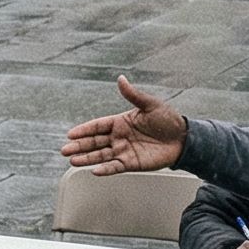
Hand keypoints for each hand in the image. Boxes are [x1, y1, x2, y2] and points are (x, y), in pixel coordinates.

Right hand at [61, 75, 189, 175]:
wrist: (183, 138)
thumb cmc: (168, 120)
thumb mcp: (150, 104)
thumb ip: (133, 95)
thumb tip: (121, 78)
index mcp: (120, 122)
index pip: (97, 126)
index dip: (84, 130)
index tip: (70, 134)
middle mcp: (119, 137)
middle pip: (95, 142)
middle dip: (79, 146)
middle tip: (65, 150)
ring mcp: (124, 151)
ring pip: (101, 156)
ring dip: (87, 158)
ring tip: (73, 161)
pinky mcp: (132, 163)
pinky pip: (115, 167)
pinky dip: (105, 169)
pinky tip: (94, 170)